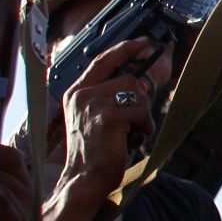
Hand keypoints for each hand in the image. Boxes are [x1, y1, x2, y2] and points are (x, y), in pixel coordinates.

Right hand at [55, 38, 163, 199]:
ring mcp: (93, 104)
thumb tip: (141, 83)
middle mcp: (82, 95)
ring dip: (143, 115)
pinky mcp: (107, 116)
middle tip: (137, 119)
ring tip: (130, 133)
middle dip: (142, 100)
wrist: (85, 179)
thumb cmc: (95, 153)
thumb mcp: (96, 118)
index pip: (103, 61)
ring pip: (138, 94)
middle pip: (129, 79)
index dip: (125, 49)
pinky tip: (133, 139)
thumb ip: (110, 97)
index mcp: (76, 93)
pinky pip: (141, 111)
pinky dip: (145, 127)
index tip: (145, 41)